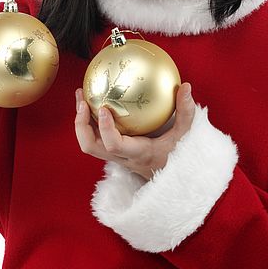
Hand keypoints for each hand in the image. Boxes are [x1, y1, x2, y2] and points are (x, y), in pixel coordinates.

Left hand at [74, 83, 196, 180]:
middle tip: (82, 101)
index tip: (103, 108)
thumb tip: (185, 86)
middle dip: (81, 125)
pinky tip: (94, 103)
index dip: (105, 128)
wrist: (174, 182)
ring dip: (81, 123)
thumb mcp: (186, 135)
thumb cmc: (180, 158)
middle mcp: (123, 157)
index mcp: (138, 153)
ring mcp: (116, 157)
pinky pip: (96, 139)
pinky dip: (90, 123)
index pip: (114, 146)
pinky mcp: (115, 153)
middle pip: (91, 147)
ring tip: (81, 97)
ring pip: (89, 144)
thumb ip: (186, 112)